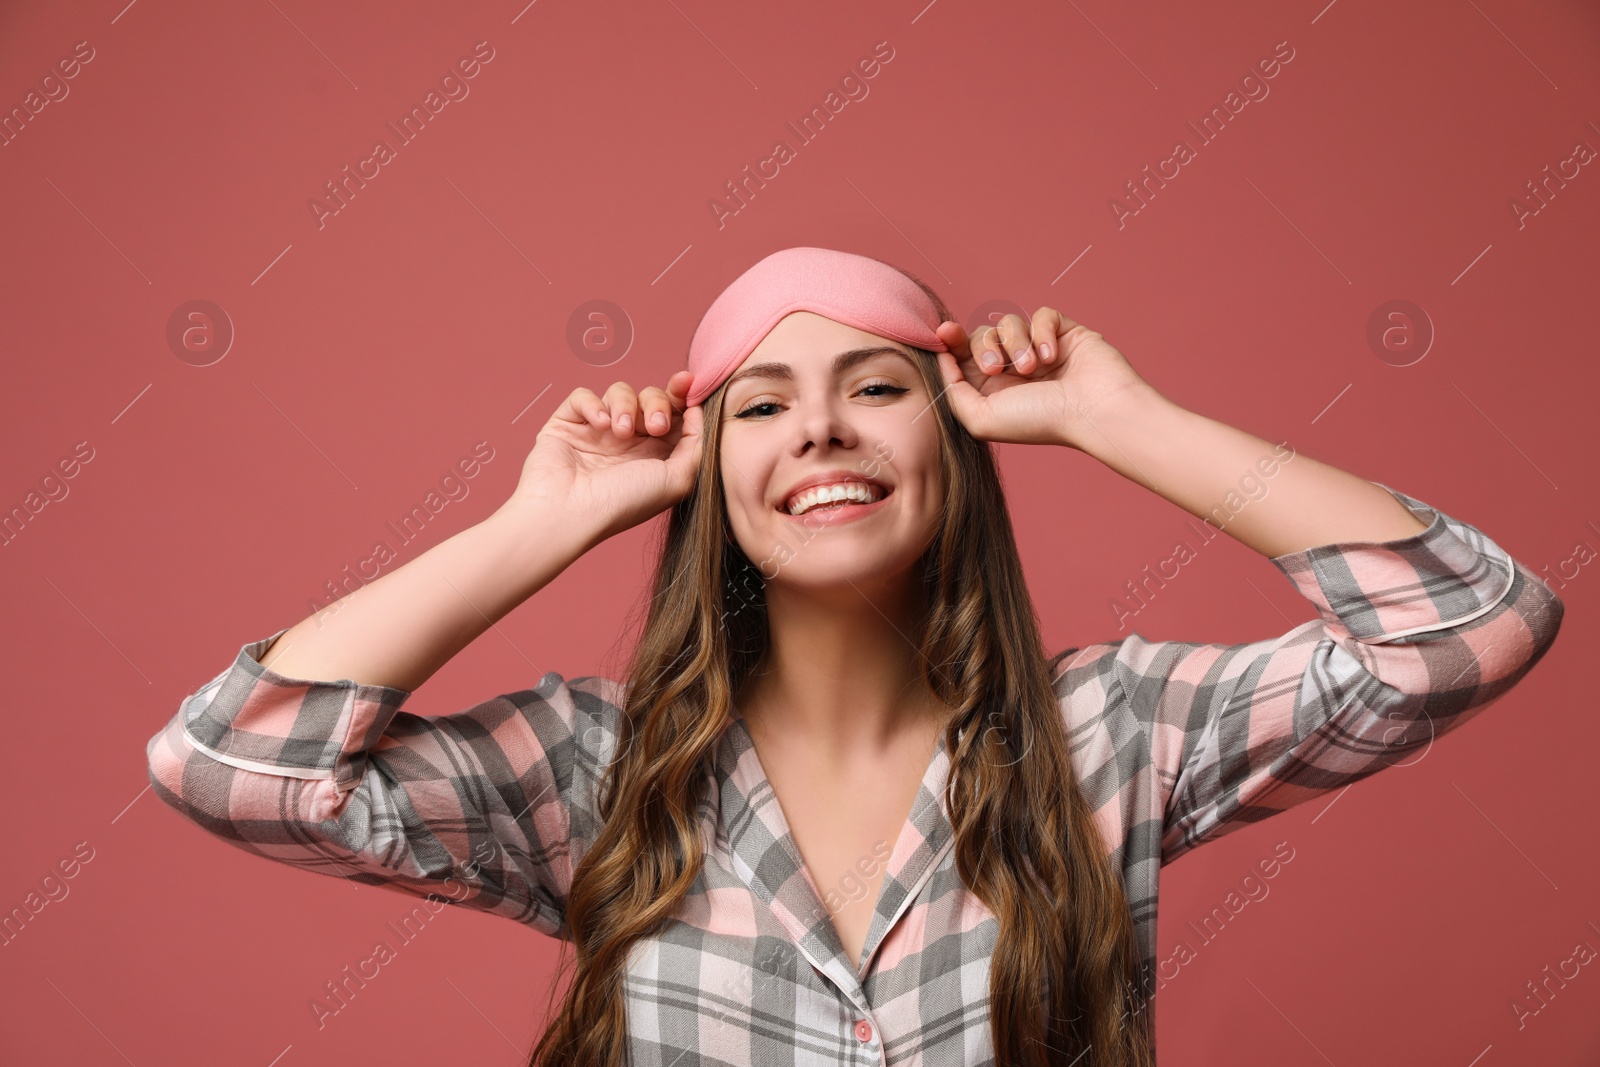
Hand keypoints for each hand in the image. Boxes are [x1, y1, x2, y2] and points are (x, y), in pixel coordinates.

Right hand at [509, 370, 703, 542]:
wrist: (570, 512)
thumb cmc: (625, 502)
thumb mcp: (678, 479)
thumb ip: (696, 444)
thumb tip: (696, 412)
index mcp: (655, 455)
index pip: (674, 414)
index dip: (683, 395)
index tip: (689, 383)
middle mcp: (628, 442)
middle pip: (651, 397)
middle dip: (657, 402)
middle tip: (654, 426)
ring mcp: (597, 432)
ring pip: (620, 392)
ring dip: (626, 406)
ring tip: (619, 432)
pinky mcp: (568, 424)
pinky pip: (583, 396)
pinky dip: (593, 404)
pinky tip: (598, 425)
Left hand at [932, 309, 1155, 448]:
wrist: (1093, 411)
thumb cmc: (1040, 421)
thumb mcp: (980, 419)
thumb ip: (953, 392)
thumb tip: (943, 359)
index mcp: (992, 389)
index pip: (962, 355)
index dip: (950, 341)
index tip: (944, 333)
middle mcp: (1014, 369)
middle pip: (981, 335)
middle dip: (984, 347)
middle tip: (997, 368)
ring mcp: (1039, 349)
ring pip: (1010, 322)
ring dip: (1017, 343)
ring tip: (1033, 368)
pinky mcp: (1065, 333)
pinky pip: (1042, 314)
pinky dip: (1043, 332)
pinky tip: (1054, 357)